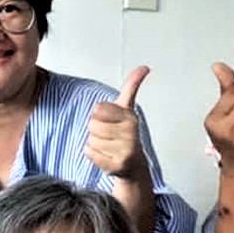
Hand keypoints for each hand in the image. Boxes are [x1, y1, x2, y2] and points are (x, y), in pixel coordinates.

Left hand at [84, 66, 150, 181]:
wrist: (134, 166)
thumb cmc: (126, 135)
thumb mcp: (127, 109)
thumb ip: (132, 86)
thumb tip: (144, 67)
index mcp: (131, 117)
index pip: (98, 109)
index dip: (99, 115)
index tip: (110, 120)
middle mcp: (131, 133)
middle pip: (92, 124)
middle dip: (96, 130)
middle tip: (109, 136)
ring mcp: (125, 150)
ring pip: (90, 139)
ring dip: (95, 144)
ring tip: (109, 147)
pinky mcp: (117, 165)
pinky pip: (89, 153)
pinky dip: (93, 155)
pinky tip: (106, 156)